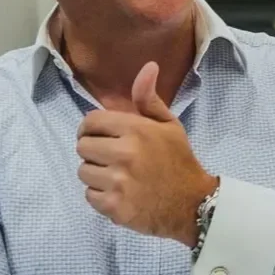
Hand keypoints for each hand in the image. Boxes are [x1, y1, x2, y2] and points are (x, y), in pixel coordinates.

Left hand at [76, 63, 215, 244]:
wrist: (192, 204)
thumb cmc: (179, 161)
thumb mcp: (169, 125)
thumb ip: (149, 99)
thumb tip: (148, 67)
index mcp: (136, 130)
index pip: (90, 121)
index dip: (91, 128)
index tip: (100, 136)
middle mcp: (124, 154)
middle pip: (82, 147)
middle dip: (94, 151)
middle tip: (113, 159)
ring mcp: (118, 182)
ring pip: (83, 172)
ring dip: (96, 174)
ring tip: (117, 177)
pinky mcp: (114, 206)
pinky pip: (89, 195)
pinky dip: (101, 196)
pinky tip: (119, 194)